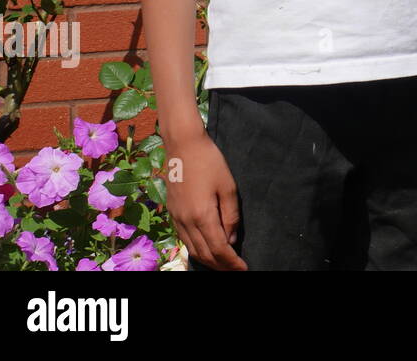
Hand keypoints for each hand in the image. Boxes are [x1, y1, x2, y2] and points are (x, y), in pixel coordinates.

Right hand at [165, 133, 247, 270]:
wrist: (183, 146)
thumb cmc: (210, 162)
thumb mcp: (228, 187)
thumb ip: (230, 216)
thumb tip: (231, 241)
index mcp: (202, 216)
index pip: (219, 249)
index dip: (232, 263)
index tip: (244, 269)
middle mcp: (186, 222)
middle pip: (204, 254)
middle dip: (221, 266)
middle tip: (236, 270)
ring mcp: (177, 219)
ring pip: (192, 250)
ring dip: (208, 261)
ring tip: (224, 265)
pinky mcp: (172, 214)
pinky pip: (184, 240)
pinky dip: (197, 250)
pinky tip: (206, 250)